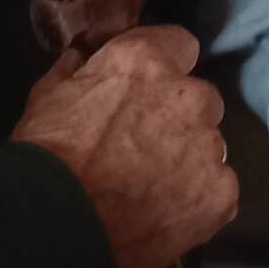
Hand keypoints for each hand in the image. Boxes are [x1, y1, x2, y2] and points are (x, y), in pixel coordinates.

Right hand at [11, 26, 234, 267]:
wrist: (57, 222)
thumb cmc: (47, 152)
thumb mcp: (48, 93)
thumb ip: (78, 69)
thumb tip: (83, 56)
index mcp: (146, 60)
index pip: (181, 44)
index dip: (164, 65)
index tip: (148, 87)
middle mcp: (188, 95)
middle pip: (201, 99)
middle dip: (180, 116)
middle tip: (146, 143)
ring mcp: (209, 147)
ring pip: (210, 146)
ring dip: (188, 158)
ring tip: (152, 186)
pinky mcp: (221, 194)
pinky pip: (218, 189)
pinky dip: (198, 199)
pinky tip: (166, 213)